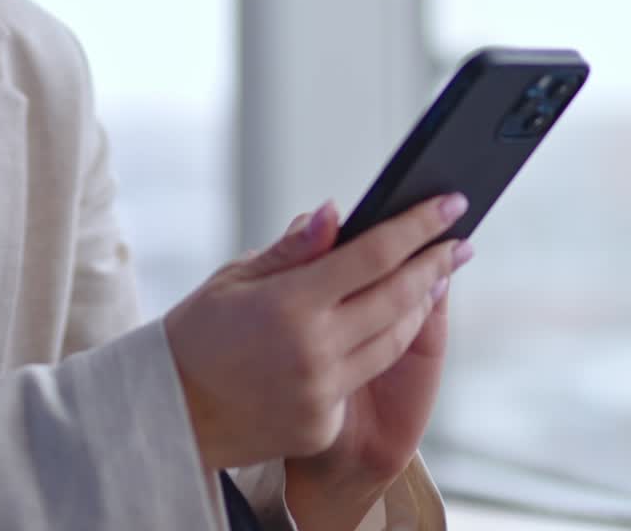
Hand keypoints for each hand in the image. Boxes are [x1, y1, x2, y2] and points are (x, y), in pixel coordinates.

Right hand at [163, 193, 471, 474]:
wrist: (170, 411)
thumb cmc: (198, 332)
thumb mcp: (236, 277)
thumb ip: (294, 249)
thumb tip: (335, 211)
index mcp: (290, 304)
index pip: (373, 255)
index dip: (417, 227)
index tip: (449, 205)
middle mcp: (313, 351)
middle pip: (397, 298)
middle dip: (435, 265)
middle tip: (460, 242)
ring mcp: (320, 393)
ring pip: (392, 341)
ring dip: (420, 305)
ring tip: (435, 276)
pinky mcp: (321, 424)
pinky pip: (362, 376)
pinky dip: (380, 344)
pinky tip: (389, 321)